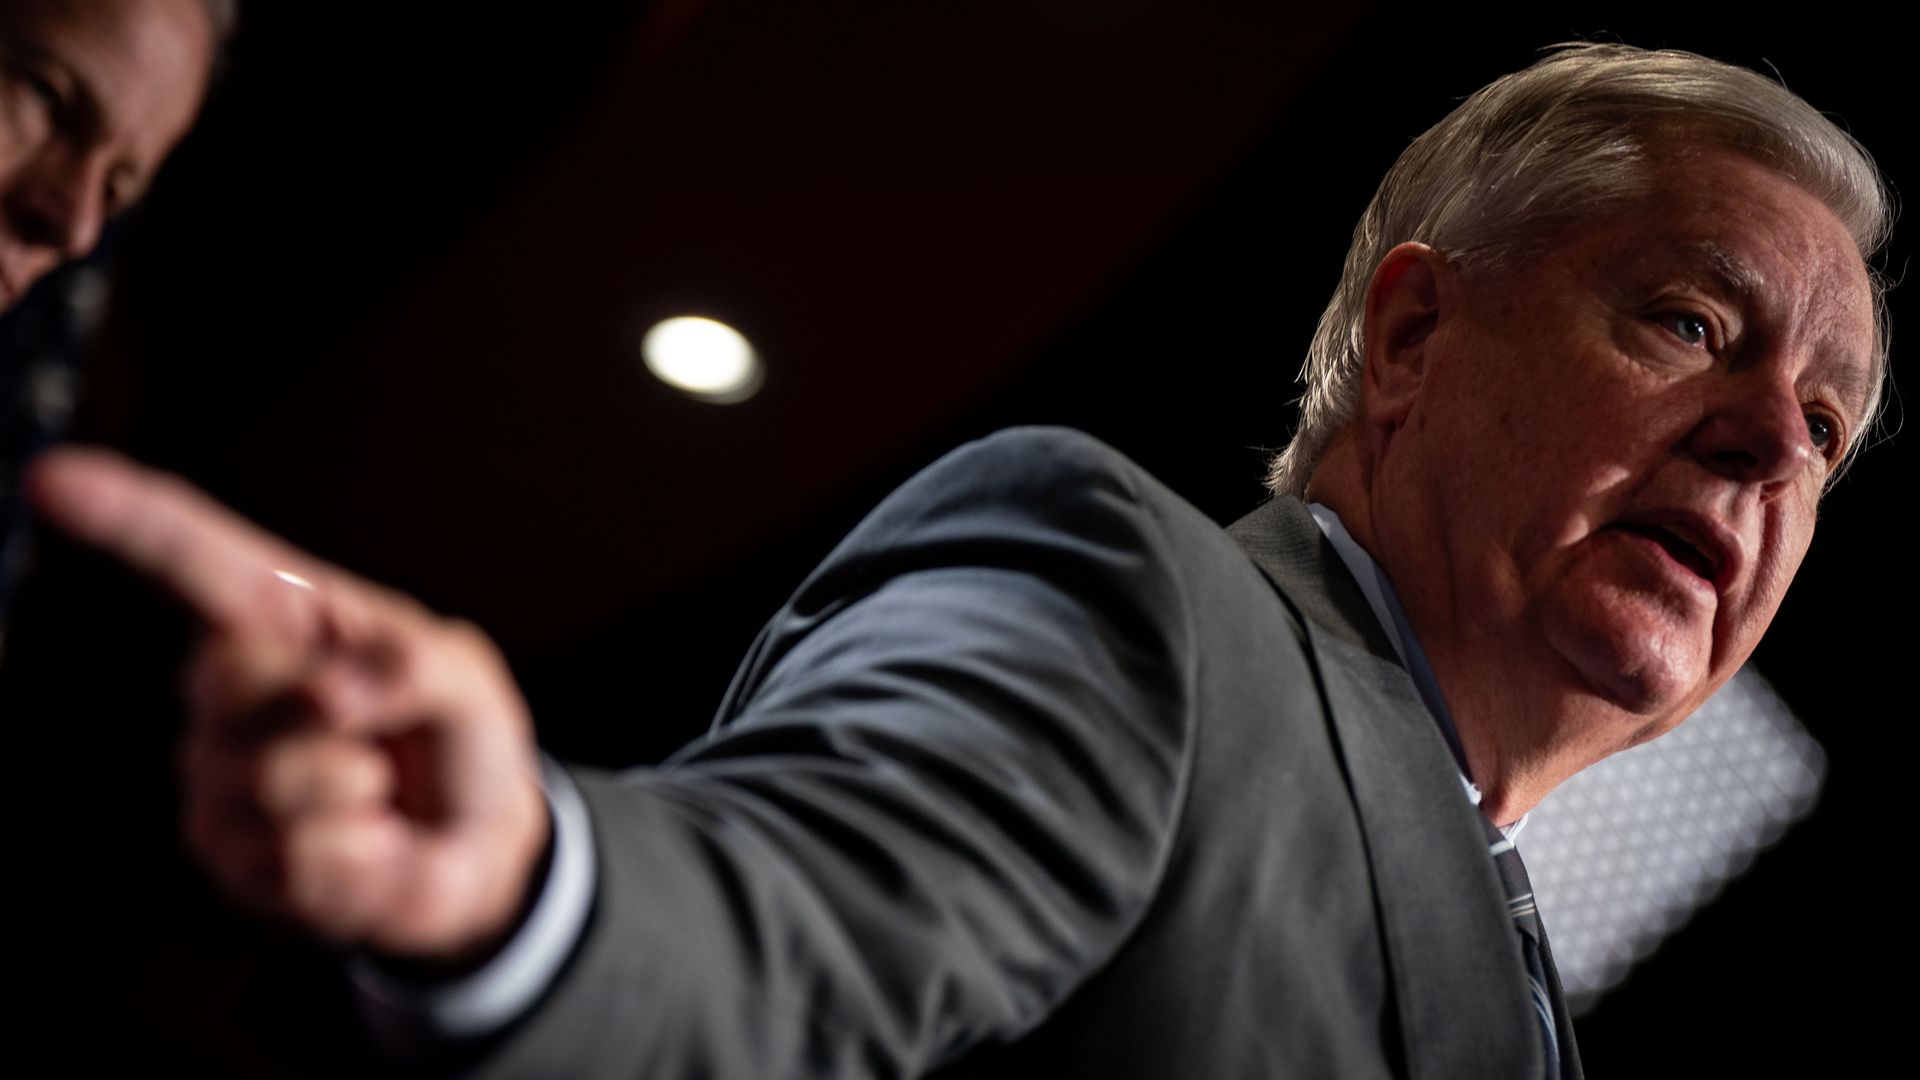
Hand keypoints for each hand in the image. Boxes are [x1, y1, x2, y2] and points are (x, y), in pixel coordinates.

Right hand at [28, 448, 549, 964]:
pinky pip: (294, 854)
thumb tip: (330, 694)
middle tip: (382, 729)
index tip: (54, 481)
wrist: (470, 843)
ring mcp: (215, 767)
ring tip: (375, 784)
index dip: (122, 518)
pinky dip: (358, 853)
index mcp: (282, 613)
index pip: (194, 558)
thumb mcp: (466, 679)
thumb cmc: (457, 735)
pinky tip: (364, 837)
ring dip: (358, 789)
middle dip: (339, 712)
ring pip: (275, 779)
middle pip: (239, 682)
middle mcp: (229, 683)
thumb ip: (418, 666)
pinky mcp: (223, 849)